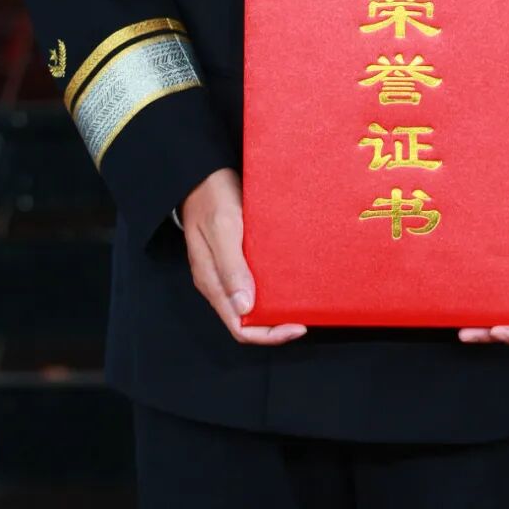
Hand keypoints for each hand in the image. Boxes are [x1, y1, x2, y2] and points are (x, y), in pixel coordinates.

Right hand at [179, 167, 307, 345]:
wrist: (203, 173)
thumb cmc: (212, 196)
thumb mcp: (223, 228)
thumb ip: (231, 267)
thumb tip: (244, 308)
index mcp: (212, 281)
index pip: (240, 327)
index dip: (269, 335)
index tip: (296, 326)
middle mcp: (218, 282)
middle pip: (247, 321)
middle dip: (276, 325)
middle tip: (305, 315)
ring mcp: (225, 271)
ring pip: (250, 304)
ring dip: (274, 307)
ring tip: (301, 300)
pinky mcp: (234, 257)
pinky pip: (252, 283)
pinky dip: (270, 287)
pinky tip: (287, 279)